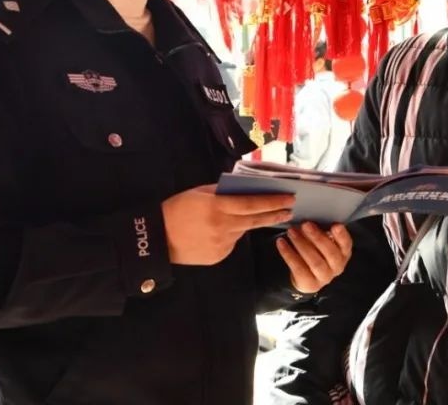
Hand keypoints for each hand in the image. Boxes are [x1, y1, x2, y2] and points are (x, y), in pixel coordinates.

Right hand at [162, 185, 293, 265]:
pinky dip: (230, 235)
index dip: (273, 201)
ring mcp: (222, 244)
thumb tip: (243, 190)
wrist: (157, 238)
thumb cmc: (177, 209)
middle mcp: (224, 227)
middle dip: (275, 214)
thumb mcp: (199, 193)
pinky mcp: (219, 256)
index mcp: (218, 207)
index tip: (289, 198)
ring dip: (248, 223)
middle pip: (256, 220)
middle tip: (290, 210)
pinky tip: (217, 232)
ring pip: (243, 231)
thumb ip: (222, 192)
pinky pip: (231, 243)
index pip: (253, 204)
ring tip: (243, 216)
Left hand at [276, 222, 352, 293]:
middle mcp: (337, 266)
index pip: (346, 244)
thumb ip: (321, 231)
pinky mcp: (310, 284)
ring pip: (315, 261)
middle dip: (318, 237)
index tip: (335, 225)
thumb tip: (311, 217)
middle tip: (305, 224)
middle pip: (330, 253)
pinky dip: (289, 254)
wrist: (306, 277)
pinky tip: (281, 243)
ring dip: (302, 244)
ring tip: (291, 232)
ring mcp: (325, 277)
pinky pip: (299, 268)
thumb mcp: (321, 241)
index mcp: (343, 253)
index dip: (342, 236)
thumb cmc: (316, 252)